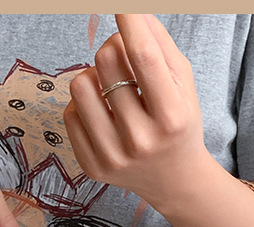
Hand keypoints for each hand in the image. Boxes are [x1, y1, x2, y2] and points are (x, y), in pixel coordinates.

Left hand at [64, 14, 212, 212]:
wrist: (174, 181)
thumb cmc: (178, 124)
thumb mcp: (183, 85)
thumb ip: (160, 46)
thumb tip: (132, 14)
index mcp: (171, 117)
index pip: (143, 57)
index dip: (128, 22)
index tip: (122, 7)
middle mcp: (141, 140)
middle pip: (105, 60)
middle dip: (112, 48)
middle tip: (124, 61)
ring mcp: (113, 157)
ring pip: (80, 84)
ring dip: (94, 76)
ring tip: (111, 89)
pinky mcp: (92, 167)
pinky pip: (70, 113)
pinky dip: (84, 105)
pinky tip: (102, 112)